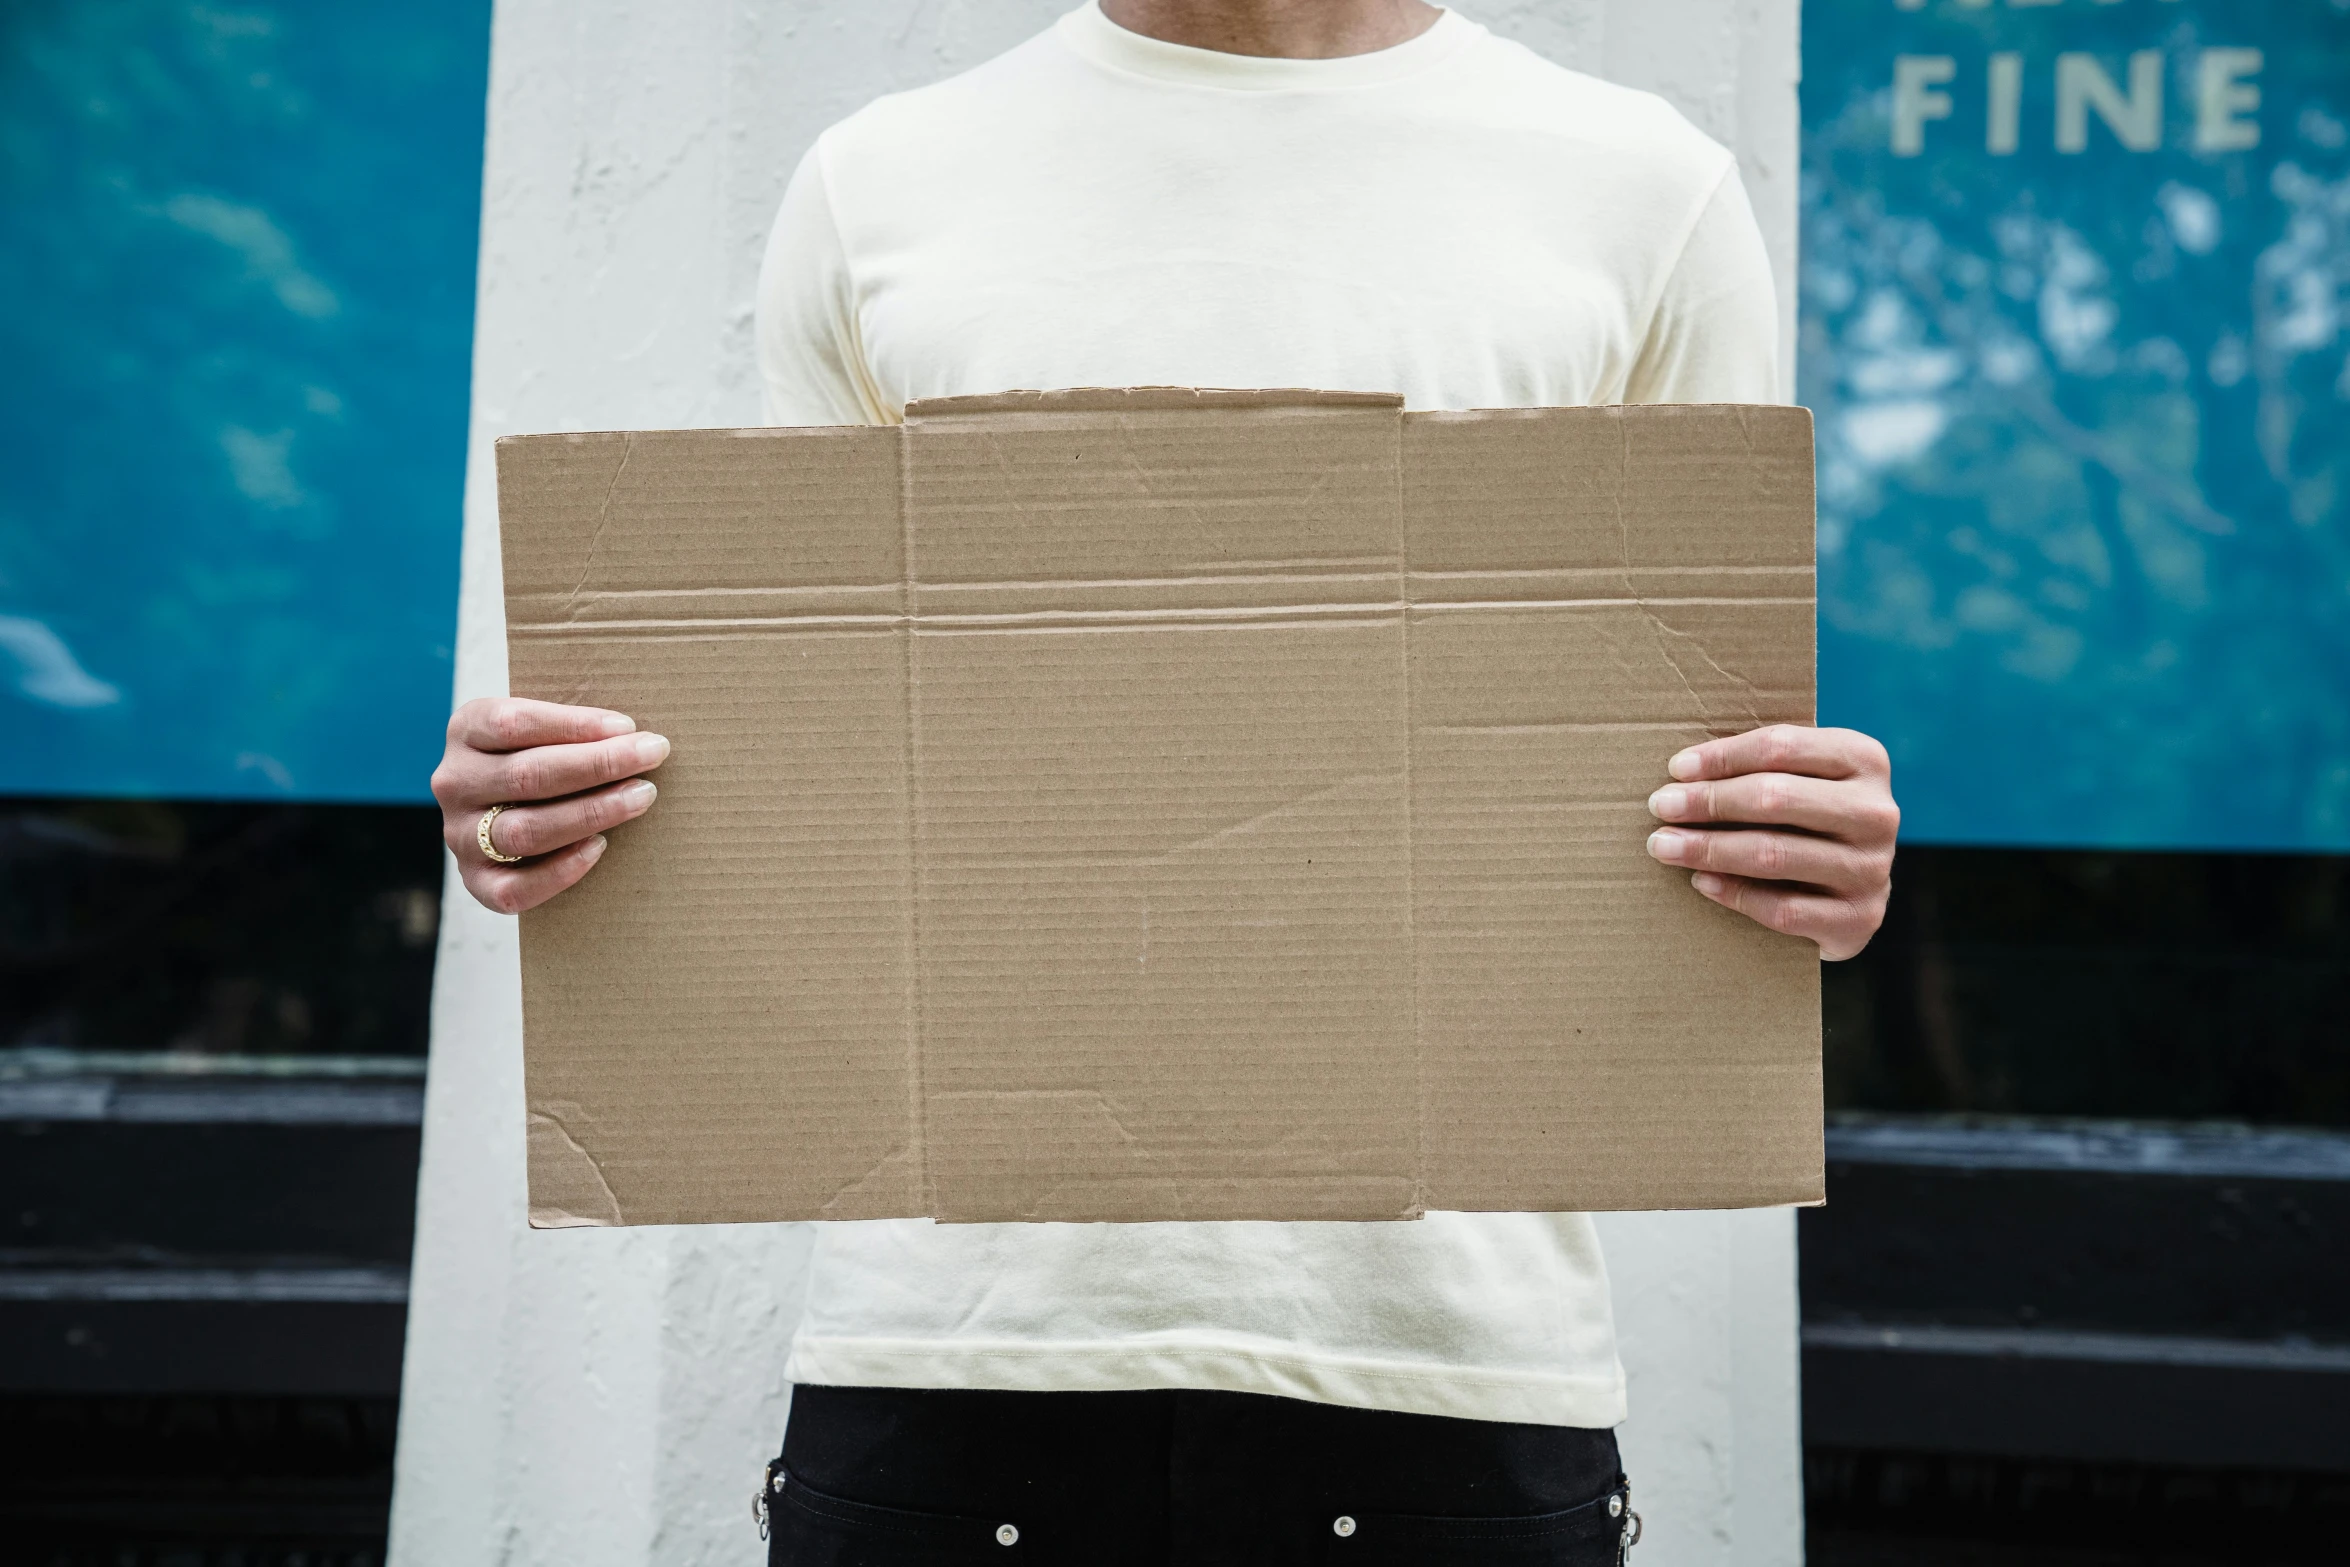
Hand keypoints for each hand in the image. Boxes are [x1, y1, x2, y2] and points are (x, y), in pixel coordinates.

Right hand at [431, 698, 669, 914]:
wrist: (502, 813)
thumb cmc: (539, 758)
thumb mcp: (540, 729)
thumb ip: (571, 728)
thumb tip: (633, 734)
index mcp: (466, 731)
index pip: (514, 723)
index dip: (573, 725)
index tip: (626, 727)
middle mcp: (455, 782)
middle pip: (527, 775)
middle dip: (598, 765)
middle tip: (651, 755)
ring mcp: (460, 835)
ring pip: (524, 829)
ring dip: (591, 813)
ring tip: (640, 797)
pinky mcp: (475, 880)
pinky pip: (514, 888)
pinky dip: (561, 870)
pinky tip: (599, 846)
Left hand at [1642, 724, 1896, 960]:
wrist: (1852, 895)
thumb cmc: (1809, 821)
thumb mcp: (1801, 780)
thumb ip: (1762, 767)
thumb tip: (1682, 772)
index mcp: (1864, 760)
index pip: (1781, 747)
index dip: (1722, 757)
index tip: (1676, 769)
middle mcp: (1876, 812)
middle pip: (1775, 798)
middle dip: (1708, 801)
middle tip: (1660, 806)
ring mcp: (1872, 868)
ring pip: (1773, 854)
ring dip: (1708, 849)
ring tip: (1664, 845)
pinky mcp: (1859, 918)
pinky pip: (1783, 908)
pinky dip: (1734, 894)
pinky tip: (1700, 882)